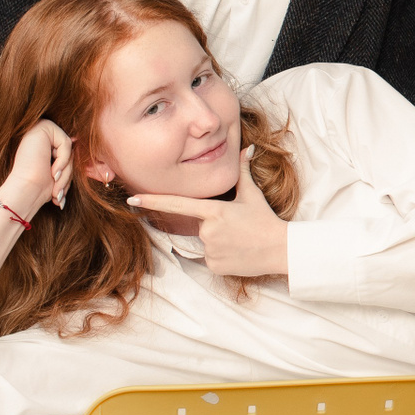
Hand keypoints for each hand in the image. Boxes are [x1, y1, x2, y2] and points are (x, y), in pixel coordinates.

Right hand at [0, 119, 73, 218]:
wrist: (24, 192)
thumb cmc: (38, 187)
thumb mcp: (59, 172)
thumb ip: (66, 157)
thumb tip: (77, 139)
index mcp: (40, 142)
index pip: (67, 155)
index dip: (66, 175)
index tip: (59, 195)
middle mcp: (39, 132)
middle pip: (68, 151)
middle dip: (67, 175)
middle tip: (58, 194)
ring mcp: (39, 127)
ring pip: (68, 149)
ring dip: (66, 172)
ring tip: (56, 189)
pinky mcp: (43, 126)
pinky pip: (66, 143)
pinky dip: (63, 160)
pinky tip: (53, 173)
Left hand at [128, 147, 289, 277]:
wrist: (281, 250)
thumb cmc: (265, 220)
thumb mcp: (253, 195)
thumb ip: (243, 172)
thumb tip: (248, 148)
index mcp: (215, 210)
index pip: (177, 204)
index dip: (153, 201)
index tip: (133, 199)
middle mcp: (208, 230)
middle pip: (200, 224)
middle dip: (214, 224)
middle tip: (237, 227)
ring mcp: (209, 249)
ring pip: (205, 241)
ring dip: (218, 240)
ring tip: (240, 240)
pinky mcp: (213, 265)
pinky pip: (210, 257)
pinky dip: (221, 255)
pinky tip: (238, 252)